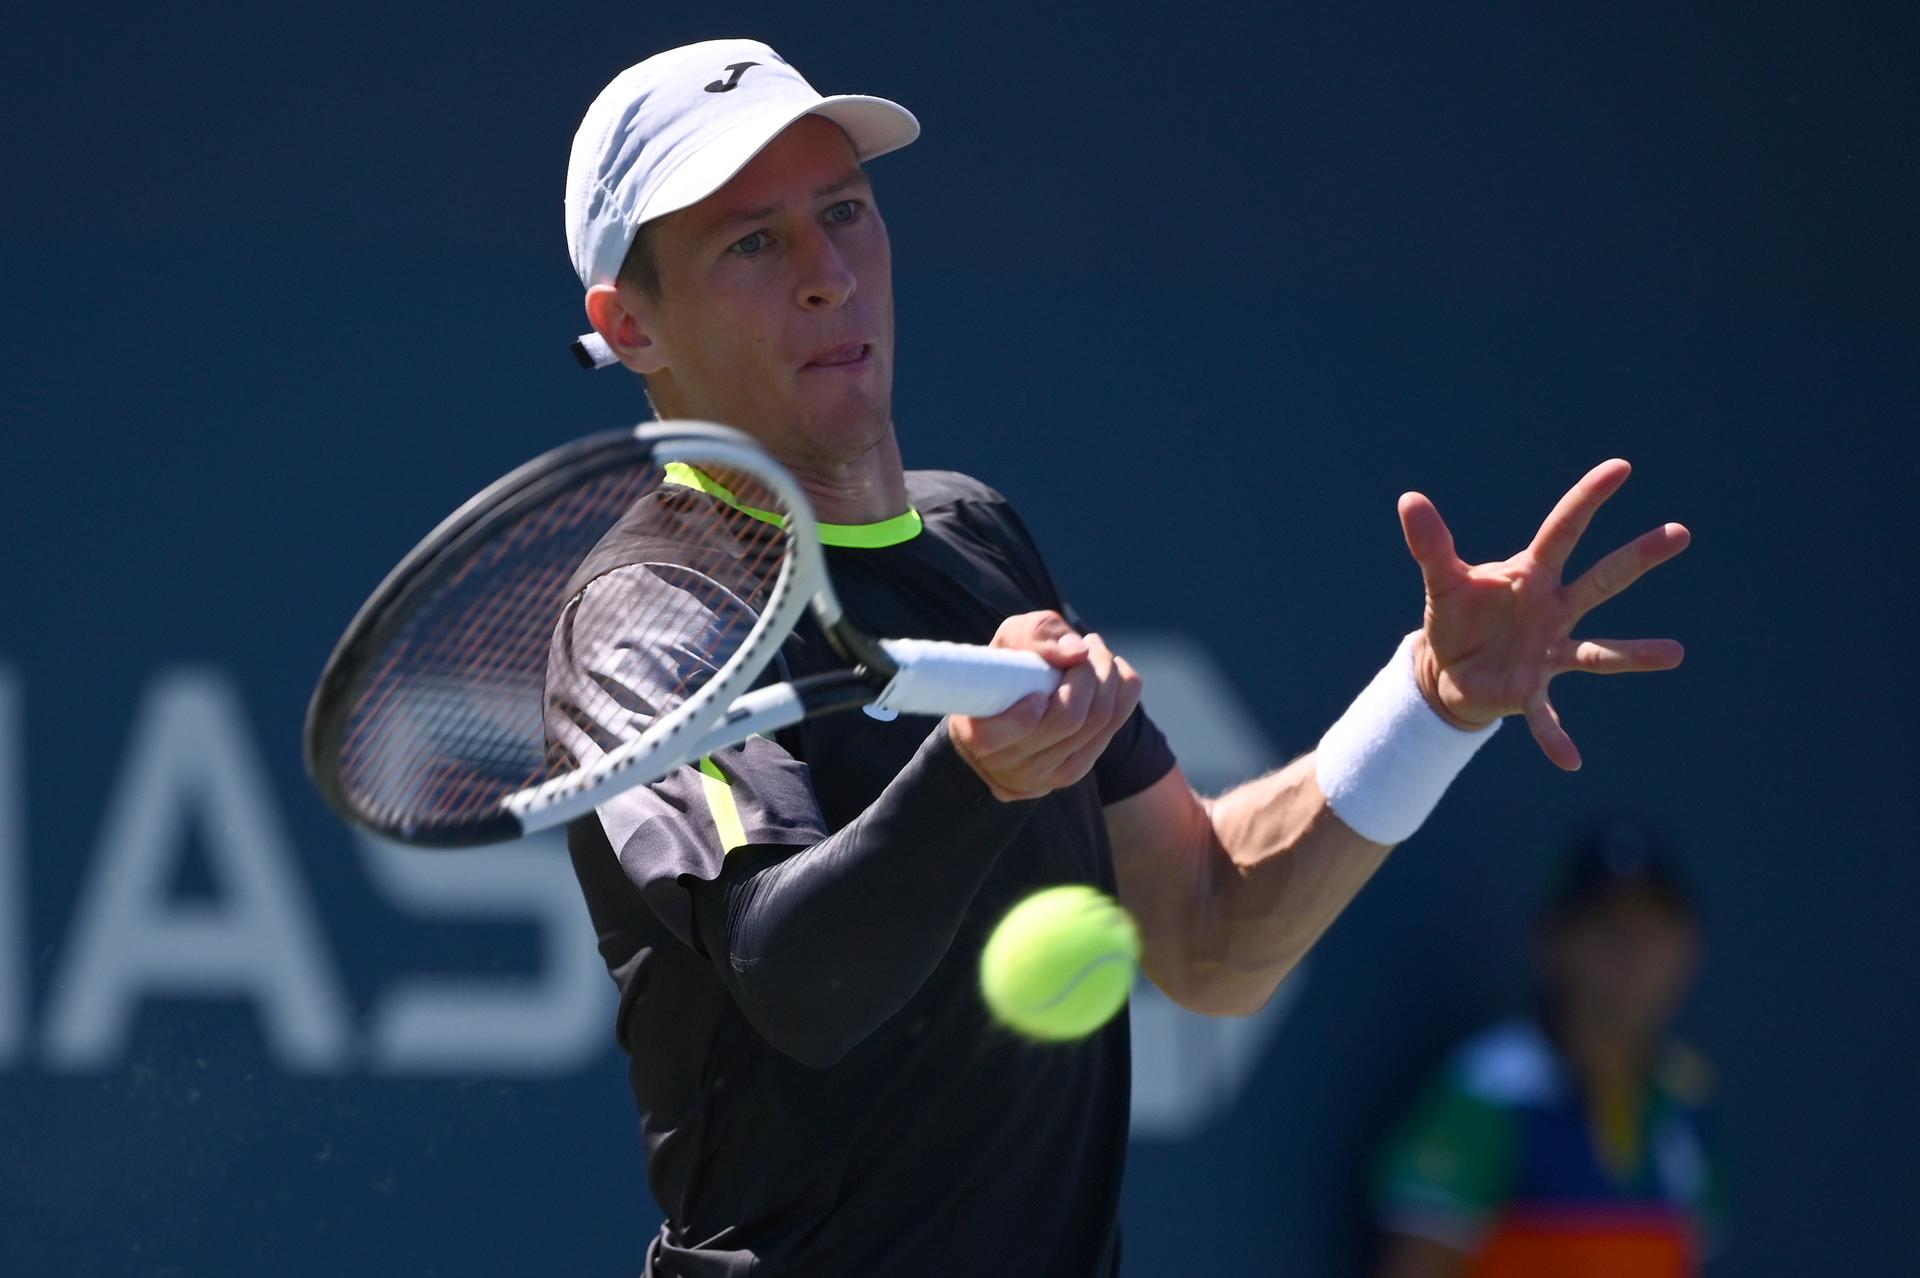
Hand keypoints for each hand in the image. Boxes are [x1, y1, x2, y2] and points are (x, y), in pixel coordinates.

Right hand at [947, 611, 1142, 801]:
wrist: (1008, 706)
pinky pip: (1111, 732)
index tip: (1043, 669)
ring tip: (1097, 652)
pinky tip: (1113, 673)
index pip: (1014, 727)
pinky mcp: (1069, 773)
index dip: (1037, 699)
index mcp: (976, 733)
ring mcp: (1039, 776)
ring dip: (1110, 677)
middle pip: (1069, 718)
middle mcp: (1005, 764)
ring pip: (1097, 724)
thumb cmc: (1006, 666)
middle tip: (1088, 643)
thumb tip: (1077, 653)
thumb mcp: (1010, 638)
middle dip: (1090, 671)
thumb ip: (1036, 636)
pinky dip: (1122, 694)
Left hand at [1399, 459, 1688, 770]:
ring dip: (1633, 654)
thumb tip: (1408, 499)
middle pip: (1600, 579)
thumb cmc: (1457, 617)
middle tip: (1679, 532)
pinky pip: (1548, 716)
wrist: (1448, 669)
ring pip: (1596, 650)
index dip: (1588, 498)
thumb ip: (1430, 545)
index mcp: (1531, 574)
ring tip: (1675, 653)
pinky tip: (1570, 761)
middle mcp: (1552, 608)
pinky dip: (1556, 738)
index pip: (1563, 529)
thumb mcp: (1441, 581)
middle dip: (1637, 557)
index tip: (1620, 467)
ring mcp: (1550, 650)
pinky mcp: (1532, 690)